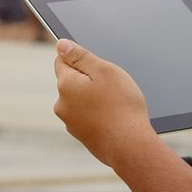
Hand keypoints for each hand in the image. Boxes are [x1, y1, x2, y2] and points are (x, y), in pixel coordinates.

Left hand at [53, 40, 157, 169]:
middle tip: (112, 86)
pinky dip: (99, 115)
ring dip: (94, 98)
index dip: (80, 58)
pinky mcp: (82, 136)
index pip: (62, 60)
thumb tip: (61, 44)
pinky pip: (88, 117)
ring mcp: (71, 123)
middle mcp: (62, 105)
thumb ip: (80, 56)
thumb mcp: (104, 71)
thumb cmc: (121, 106)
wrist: (130, 147)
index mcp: (65, 84)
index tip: (97, 66)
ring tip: (115, 104)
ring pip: (81, 100)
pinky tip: (114, 118)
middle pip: (72, 81)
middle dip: (88, 80)